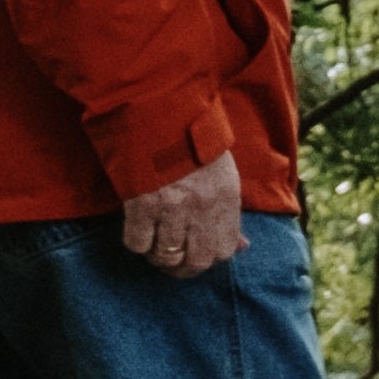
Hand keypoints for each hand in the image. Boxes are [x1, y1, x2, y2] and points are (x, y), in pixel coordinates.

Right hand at [120, 151, 246, 277]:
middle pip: (196, 261)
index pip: (225, 251)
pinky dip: (136, 241)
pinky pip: (137, 242)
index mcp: (226, 198)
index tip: (198, 252)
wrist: (158, 110)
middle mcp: (201, 207)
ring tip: (155, 244)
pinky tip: (138, 228)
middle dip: (184, 268)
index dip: (210, 257)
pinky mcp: (141, 203)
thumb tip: (242, 246)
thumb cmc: (192, 143)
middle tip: (174, 261)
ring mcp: (171, 207)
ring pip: (166, 256)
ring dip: (158, 255)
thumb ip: (231, 214)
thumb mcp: (224, 175)